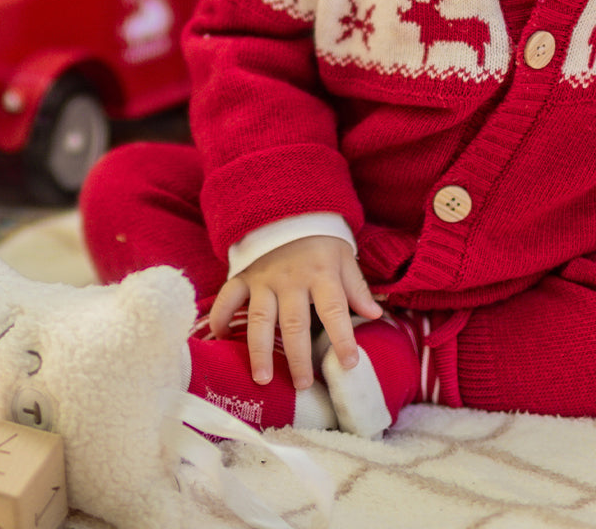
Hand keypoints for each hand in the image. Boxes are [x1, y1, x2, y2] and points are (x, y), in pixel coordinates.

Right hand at [208, 235, 381, 389]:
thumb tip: (375, 315)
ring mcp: (264, 278)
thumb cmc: (321, 241)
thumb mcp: (344, 258)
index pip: (335, 309)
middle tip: (302, 385)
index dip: (343, 337)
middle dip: (297, 356)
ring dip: (260, 350)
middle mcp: (292, 279)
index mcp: (321, 274)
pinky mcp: (244, 276)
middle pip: (294, 323)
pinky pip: (228, 298)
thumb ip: (356, 288)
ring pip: (261, 318)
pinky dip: (221, 317)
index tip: (350, 364)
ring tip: (262, 379)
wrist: (290, 210)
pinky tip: (220, 339)